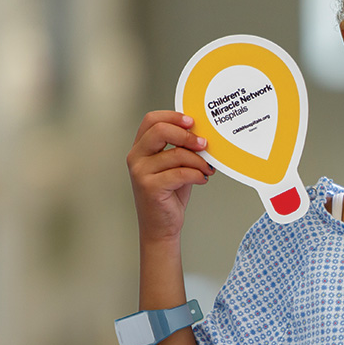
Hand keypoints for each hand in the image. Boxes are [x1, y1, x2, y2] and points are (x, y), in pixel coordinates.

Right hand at [127, 111, 212, 241]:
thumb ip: (182, 150)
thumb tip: (202, 135)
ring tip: (207, 168)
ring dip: (198, 160)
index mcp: (140, 148)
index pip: (151, 120)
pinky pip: (180, 173)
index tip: (193, 122)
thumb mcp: (175, 167)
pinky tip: (202, 179)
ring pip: (176, 154)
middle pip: (160, 130)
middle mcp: (136, 157)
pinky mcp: (150, 187)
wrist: (161, 227)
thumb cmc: (168, 196)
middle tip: (204, 144)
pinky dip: (196, 174)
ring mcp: (140, 172)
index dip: (173, 117)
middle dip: (187, 135)